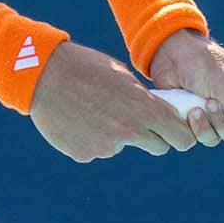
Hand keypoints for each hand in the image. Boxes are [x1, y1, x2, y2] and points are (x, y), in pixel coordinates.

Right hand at [29, 42, 201, 161]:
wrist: (42, 75)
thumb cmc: (85, 67)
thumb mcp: (122, 78)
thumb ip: (142, 101)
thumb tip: (156, 116)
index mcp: (143, 109)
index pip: (181, 136)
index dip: (181, 135)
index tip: (176, 132)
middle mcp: (128, 132)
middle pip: (158, 147)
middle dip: (153, 138)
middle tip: (137, 122)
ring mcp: (106, 147)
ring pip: (121, 146)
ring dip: (113, 134)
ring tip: (91, 109)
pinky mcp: (85, 154)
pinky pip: (95, 149)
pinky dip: (90, 138)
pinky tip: (75, 119)